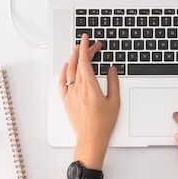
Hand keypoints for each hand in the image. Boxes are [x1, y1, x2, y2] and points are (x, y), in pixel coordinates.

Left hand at [58, 34, 119, 167]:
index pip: (85, 61)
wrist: (90, 139)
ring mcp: (70, 94)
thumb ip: (113, 83)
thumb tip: (111, 69)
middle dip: (83, 51)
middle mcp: (78, 89)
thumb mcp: (115, 101)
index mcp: (90, 87)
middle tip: (90, 44)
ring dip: (73, 58)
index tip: (87, 39)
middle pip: (78, 64)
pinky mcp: (66, 101)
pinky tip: (67, 67)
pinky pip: (62, 82)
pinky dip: (64, 72)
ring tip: (78, 51)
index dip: (86, 48)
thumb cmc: (103, 124)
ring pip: (69, 71)